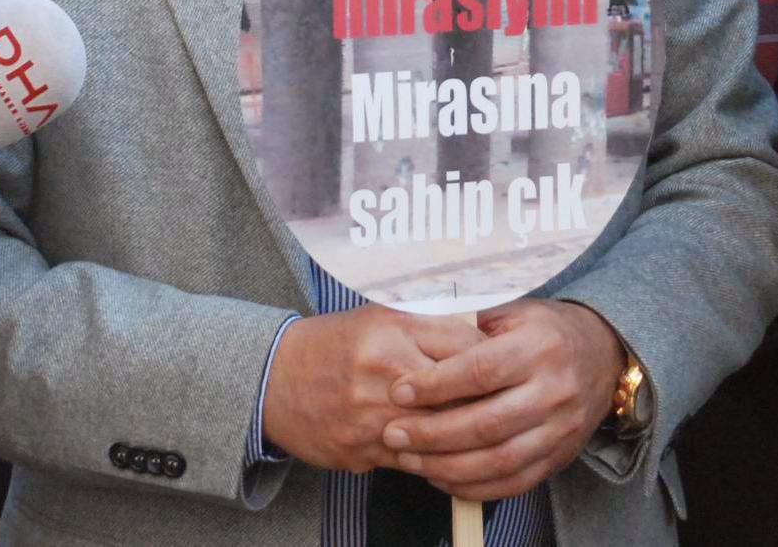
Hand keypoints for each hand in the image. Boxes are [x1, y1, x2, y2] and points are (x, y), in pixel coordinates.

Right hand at [259, 305, 484, 472]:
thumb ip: (429, 322)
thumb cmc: (335, 344)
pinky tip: (439, 447)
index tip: (504, 362)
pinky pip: (412, 460)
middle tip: (502, 401)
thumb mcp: (380, 317)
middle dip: (484, 401)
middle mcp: (382, 370)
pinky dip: (430, 456)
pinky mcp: (360, 450)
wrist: (274, 380)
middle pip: (458, 394)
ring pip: (439, 434)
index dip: (491, 357)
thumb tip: (483, 332)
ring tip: (478, 429)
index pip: (464, 345)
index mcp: (391, 328)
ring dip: (460, 434)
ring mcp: (370, 415)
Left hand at [379, 300, 624, 501]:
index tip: (398, 391)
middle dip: (433, 433)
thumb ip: (469, 323)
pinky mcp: (562, 457)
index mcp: (539, 347)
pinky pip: (515, 482)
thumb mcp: (513, 312)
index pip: (480, 371)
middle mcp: (555, 390)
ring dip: (448, 466)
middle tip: (393, 434)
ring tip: (409, 461)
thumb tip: (415, 329)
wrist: (603, 354)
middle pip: (487, 423)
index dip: (435, 385)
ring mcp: (561, 429)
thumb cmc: (544, 330)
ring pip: (499, 460)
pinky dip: (475, 487)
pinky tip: (442, 478)